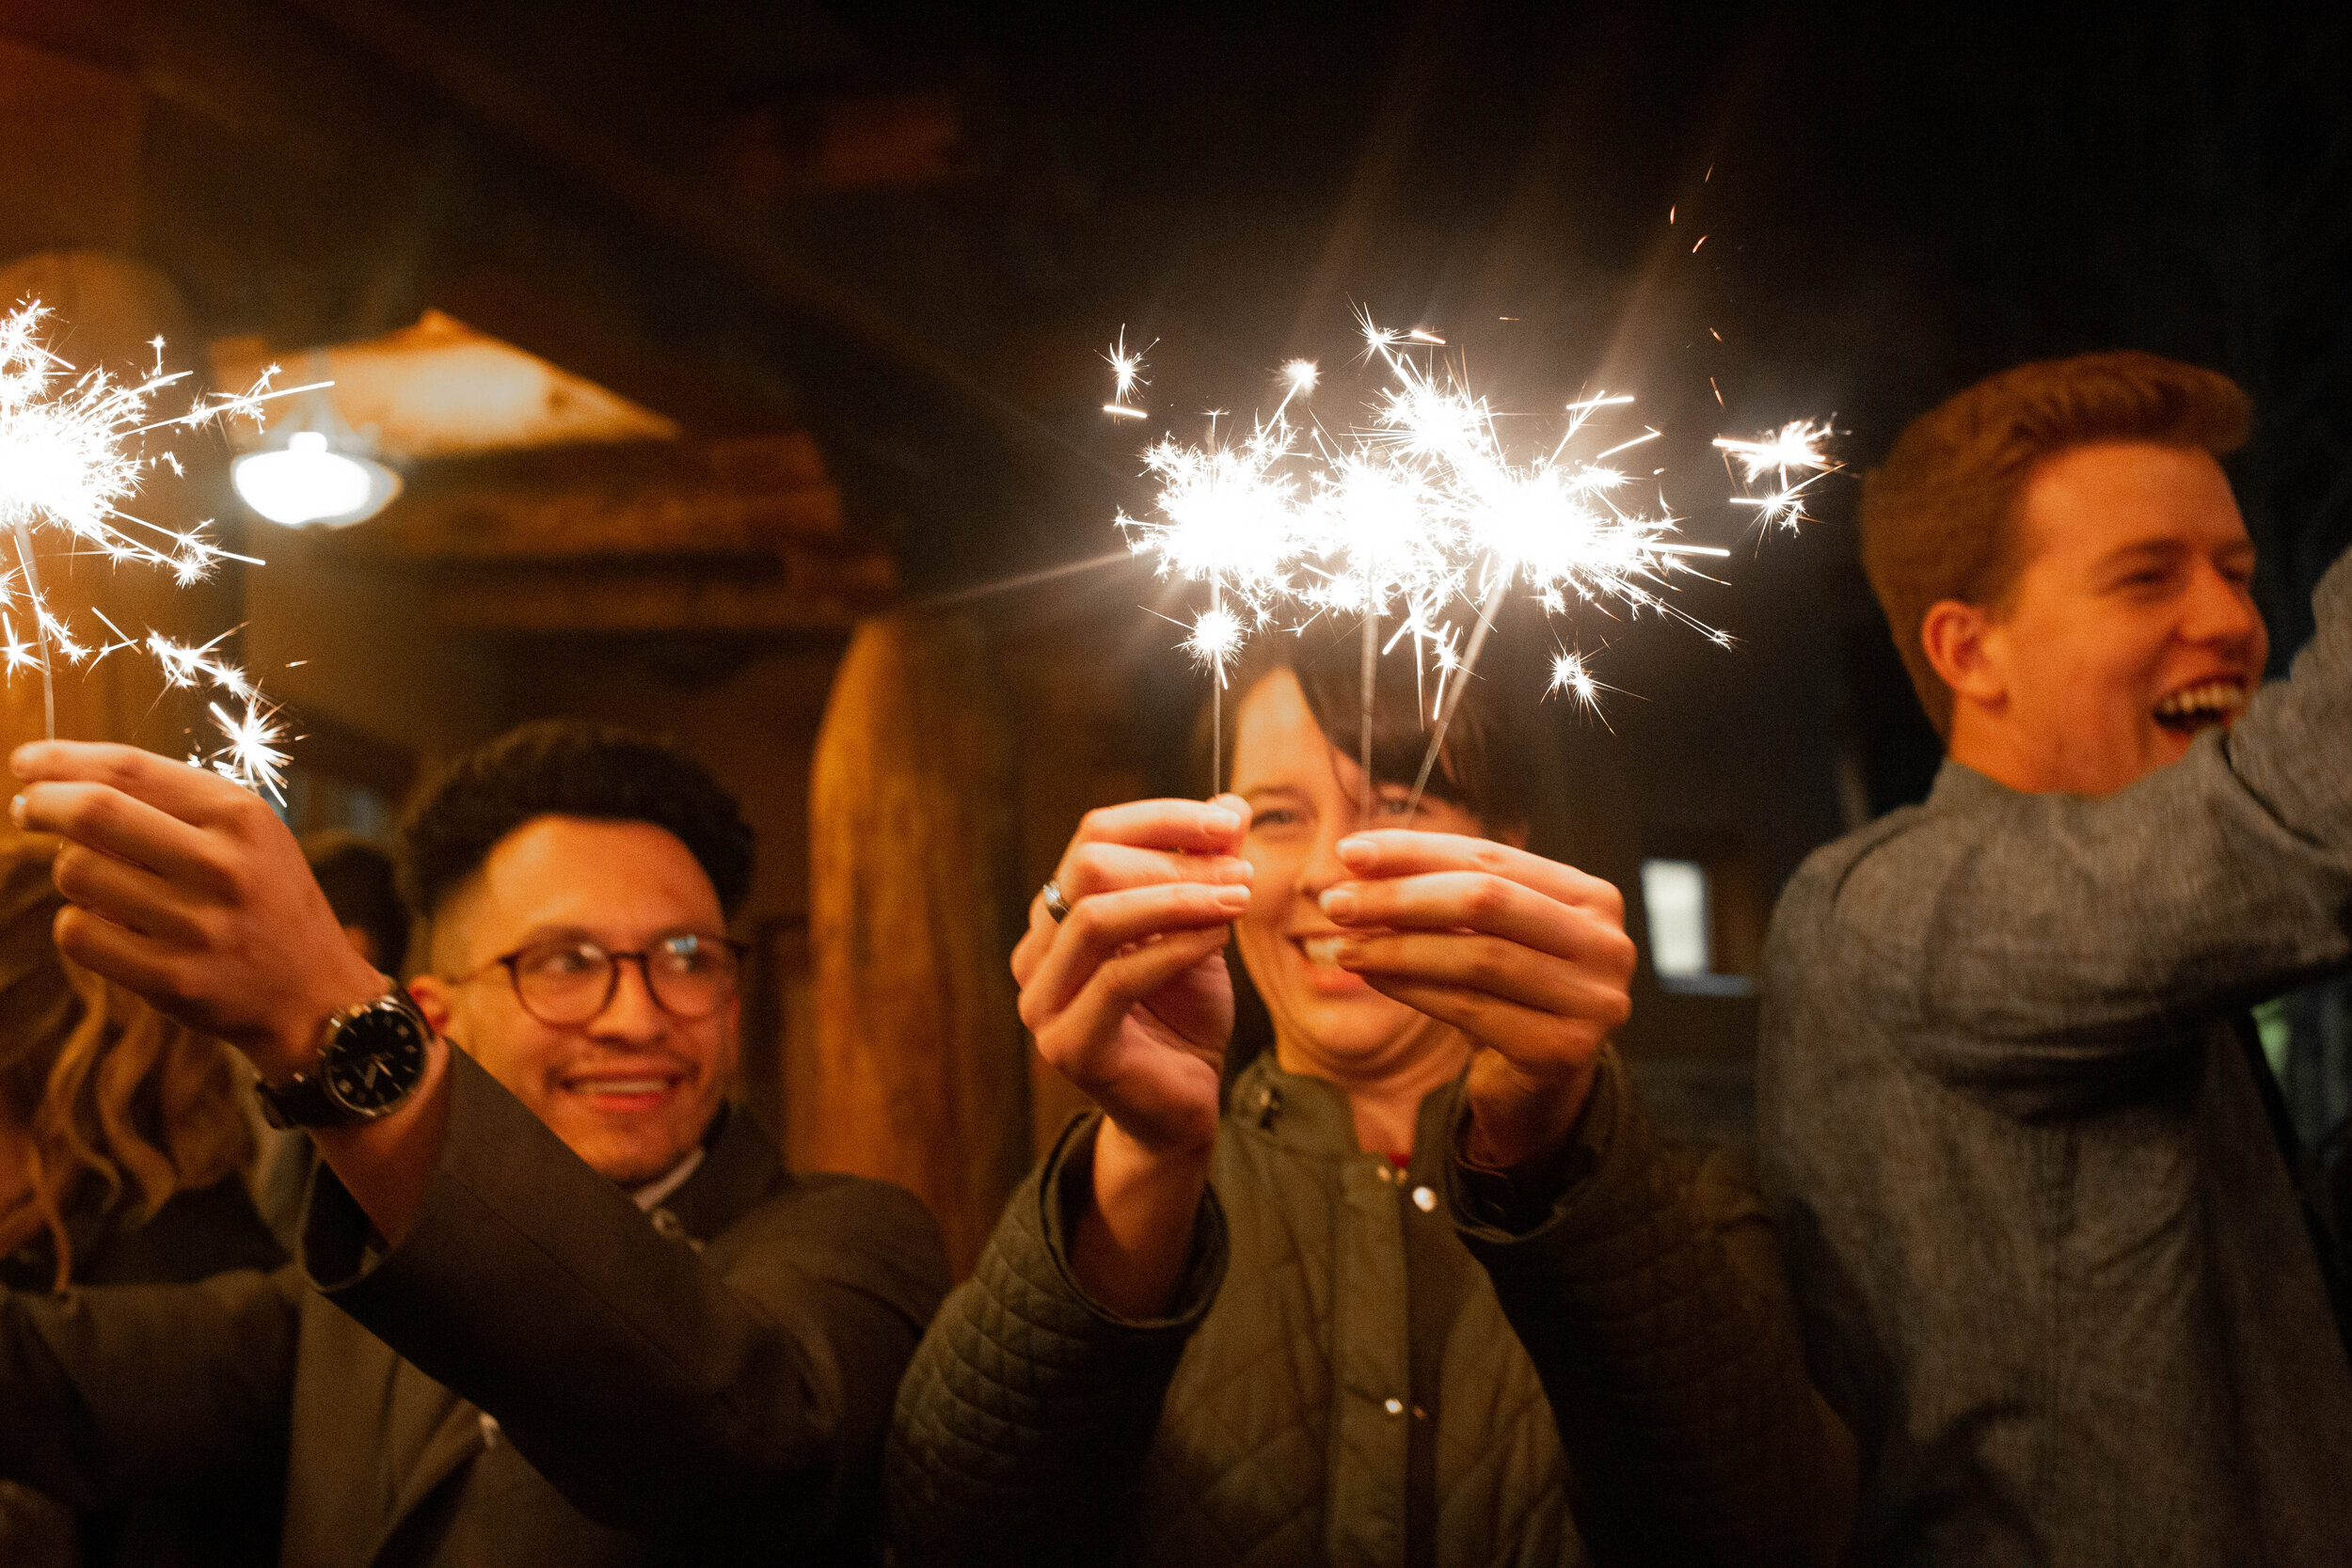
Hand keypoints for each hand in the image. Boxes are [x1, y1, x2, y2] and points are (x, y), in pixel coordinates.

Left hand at [11, 742, 387, 1078]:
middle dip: (41, 804)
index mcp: (242, 816)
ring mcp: (199, 926)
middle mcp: (224, 865)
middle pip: (92, 813)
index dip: (62, 760)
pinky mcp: (173, 980)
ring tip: (100, 882)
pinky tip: (106, 926)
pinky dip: (77, 925)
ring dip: (70, 872)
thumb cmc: (267, 900)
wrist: (316, 995)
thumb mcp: (249, 835)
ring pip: (76, 873)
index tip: (27, 762)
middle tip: (27, 808)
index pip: (129, 769)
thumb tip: (62, 781)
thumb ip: (173, 805)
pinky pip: (78, 933)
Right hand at [1013, 795, 1252, 1158]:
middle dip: (1173, 859)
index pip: (1093, 836)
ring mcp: (1042, 1003)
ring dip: (1178, 898)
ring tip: (1238, 897)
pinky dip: (1176, 947)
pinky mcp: (1068, 1045)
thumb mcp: (1198, 929)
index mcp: (1057, 916)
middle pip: (1089, 868)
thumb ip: (1205, 873)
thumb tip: (1230, 807)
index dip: (1162, 819)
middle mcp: (1035, 954)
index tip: (1227, 822)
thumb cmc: (1185, 1014)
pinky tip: (1220, 938)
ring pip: (1097, 918)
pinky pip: (1119, 976)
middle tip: (1241, 866)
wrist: (1182, 1106)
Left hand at [1318, 831, 1633, 1168]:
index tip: (1349, 852)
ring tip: (1342, 946)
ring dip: (1397, 948)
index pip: (1491, 858)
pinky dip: (1412, 990)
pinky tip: (1373, 978)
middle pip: (1485, 902)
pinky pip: (1470, 1009)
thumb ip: (1443, 889)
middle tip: (1336, 903)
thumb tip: (1358, 860)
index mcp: (1591, 897)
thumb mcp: (1485, 932)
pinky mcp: (1565, 1050)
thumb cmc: (1507, 992)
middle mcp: (1606, 944)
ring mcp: (1593, 1000)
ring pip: (1476, 957)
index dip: (1416, 851)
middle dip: (1401, 898)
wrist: (1540, 1086)